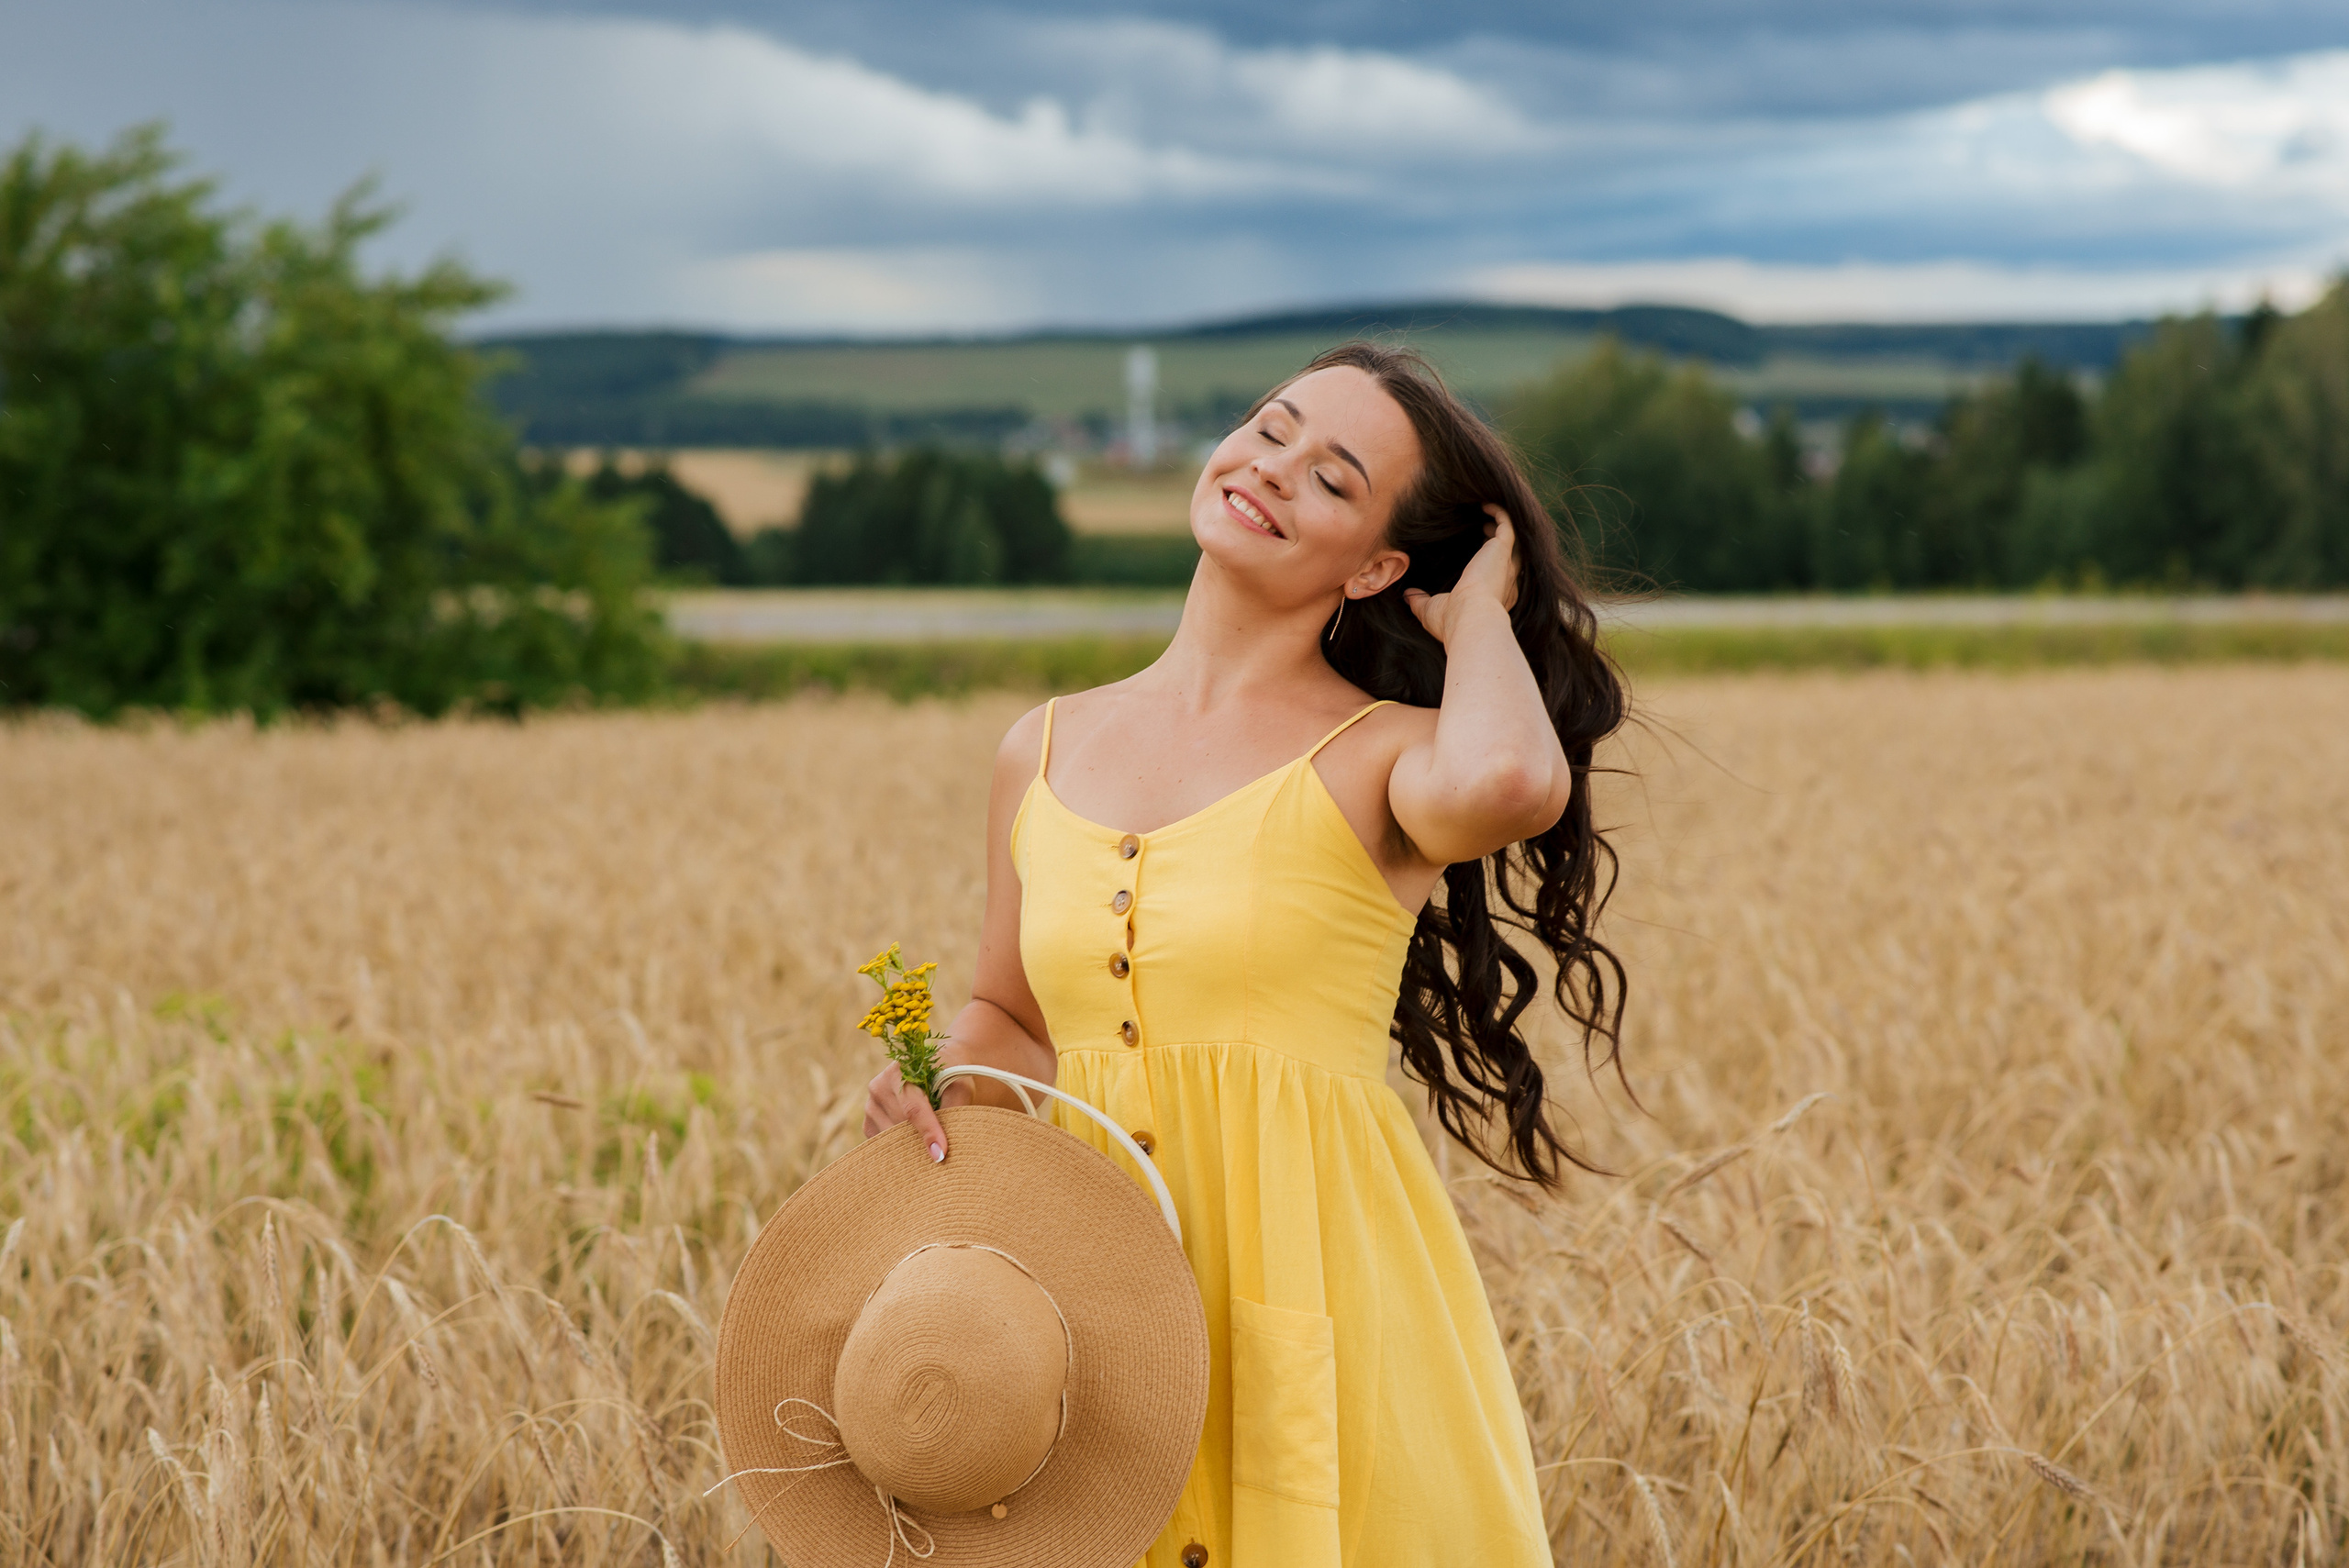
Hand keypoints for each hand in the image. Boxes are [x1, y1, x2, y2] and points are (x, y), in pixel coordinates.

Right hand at [862, 1063, 967, 1160]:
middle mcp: (879, 1087)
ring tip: (930, 1131)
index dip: (928, 1131)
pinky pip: (885, 1145)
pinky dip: (902, 1147)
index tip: (940, 1154)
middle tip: (945, 1142)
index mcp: (900, 1071)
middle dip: (924, 1138)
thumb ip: (955, 1110)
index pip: (913, 1108)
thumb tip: (944, 1148)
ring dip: (914, 1142)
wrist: (933, 1070)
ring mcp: (871, 1106)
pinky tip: (915, 1135)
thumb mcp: (958, 1087)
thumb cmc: (949, 1078)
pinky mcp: (869, 1124)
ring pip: (893, 1139)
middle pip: (902, 1126)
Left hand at [1403, 506, 1518, 646]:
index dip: (1490, 563)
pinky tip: (1484, 503)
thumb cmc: (1451, 621)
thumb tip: (1408, 595)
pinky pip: (1507, 525)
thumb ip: (1420, 602)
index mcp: (1494, 598)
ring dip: (1500, 523)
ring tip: (1485, 510)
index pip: (1497, 577)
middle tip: (1485, 527)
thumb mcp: (1430, 611)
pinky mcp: (1502, 550)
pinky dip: (1499, 512)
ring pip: (1510, 538)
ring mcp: (1506, 565)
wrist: (1469, 619)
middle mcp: (1506, 582)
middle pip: (1508, 555)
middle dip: (1498, 541)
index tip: (1478, 553)